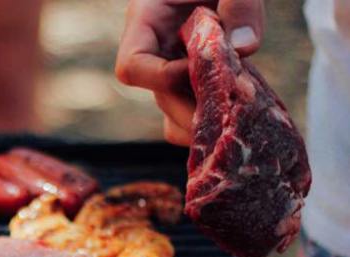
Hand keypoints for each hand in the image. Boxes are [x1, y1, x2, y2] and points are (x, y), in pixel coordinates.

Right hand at [115, 0, 264, 144]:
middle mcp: (157, 49)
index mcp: (148, 19)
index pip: (132, 66)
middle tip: (233, 116)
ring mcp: (175, 67)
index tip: (202, 68)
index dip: (162, 78)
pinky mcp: (197, 78)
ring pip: (175, 113)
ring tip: (239, 119)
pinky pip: (194, 112)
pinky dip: (216, 120)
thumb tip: (245, 48)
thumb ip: (241, 2)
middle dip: (194, 110)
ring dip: (204, 122)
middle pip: (160, 97)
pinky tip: (244, 113)